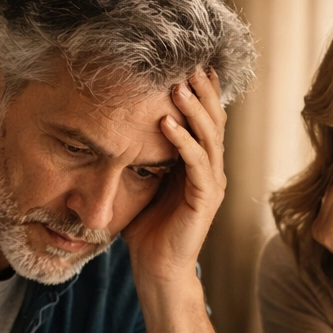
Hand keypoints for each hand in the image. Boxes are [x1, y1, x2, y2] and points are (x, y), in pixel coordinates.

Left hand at [123, 68, 226, 282]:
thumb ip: (143, 154)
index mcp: (200, 164)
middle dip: (202, 91)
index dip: (201, 91)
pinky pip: (197, 164)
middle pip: (214, 121)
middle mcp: (211, 170)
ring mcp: (211, 185)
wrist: (157, 268)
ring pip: (210, 138)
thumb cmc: (147, 228)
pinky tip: (167, 123)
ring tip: (178, 86)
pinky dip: (184, 142)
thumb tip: (118, 123)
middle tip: (189, 63)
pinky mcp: (205, 200)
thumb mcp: (143, 181)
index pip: (206, 119)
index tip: (190, 63)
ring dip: (195, 110)